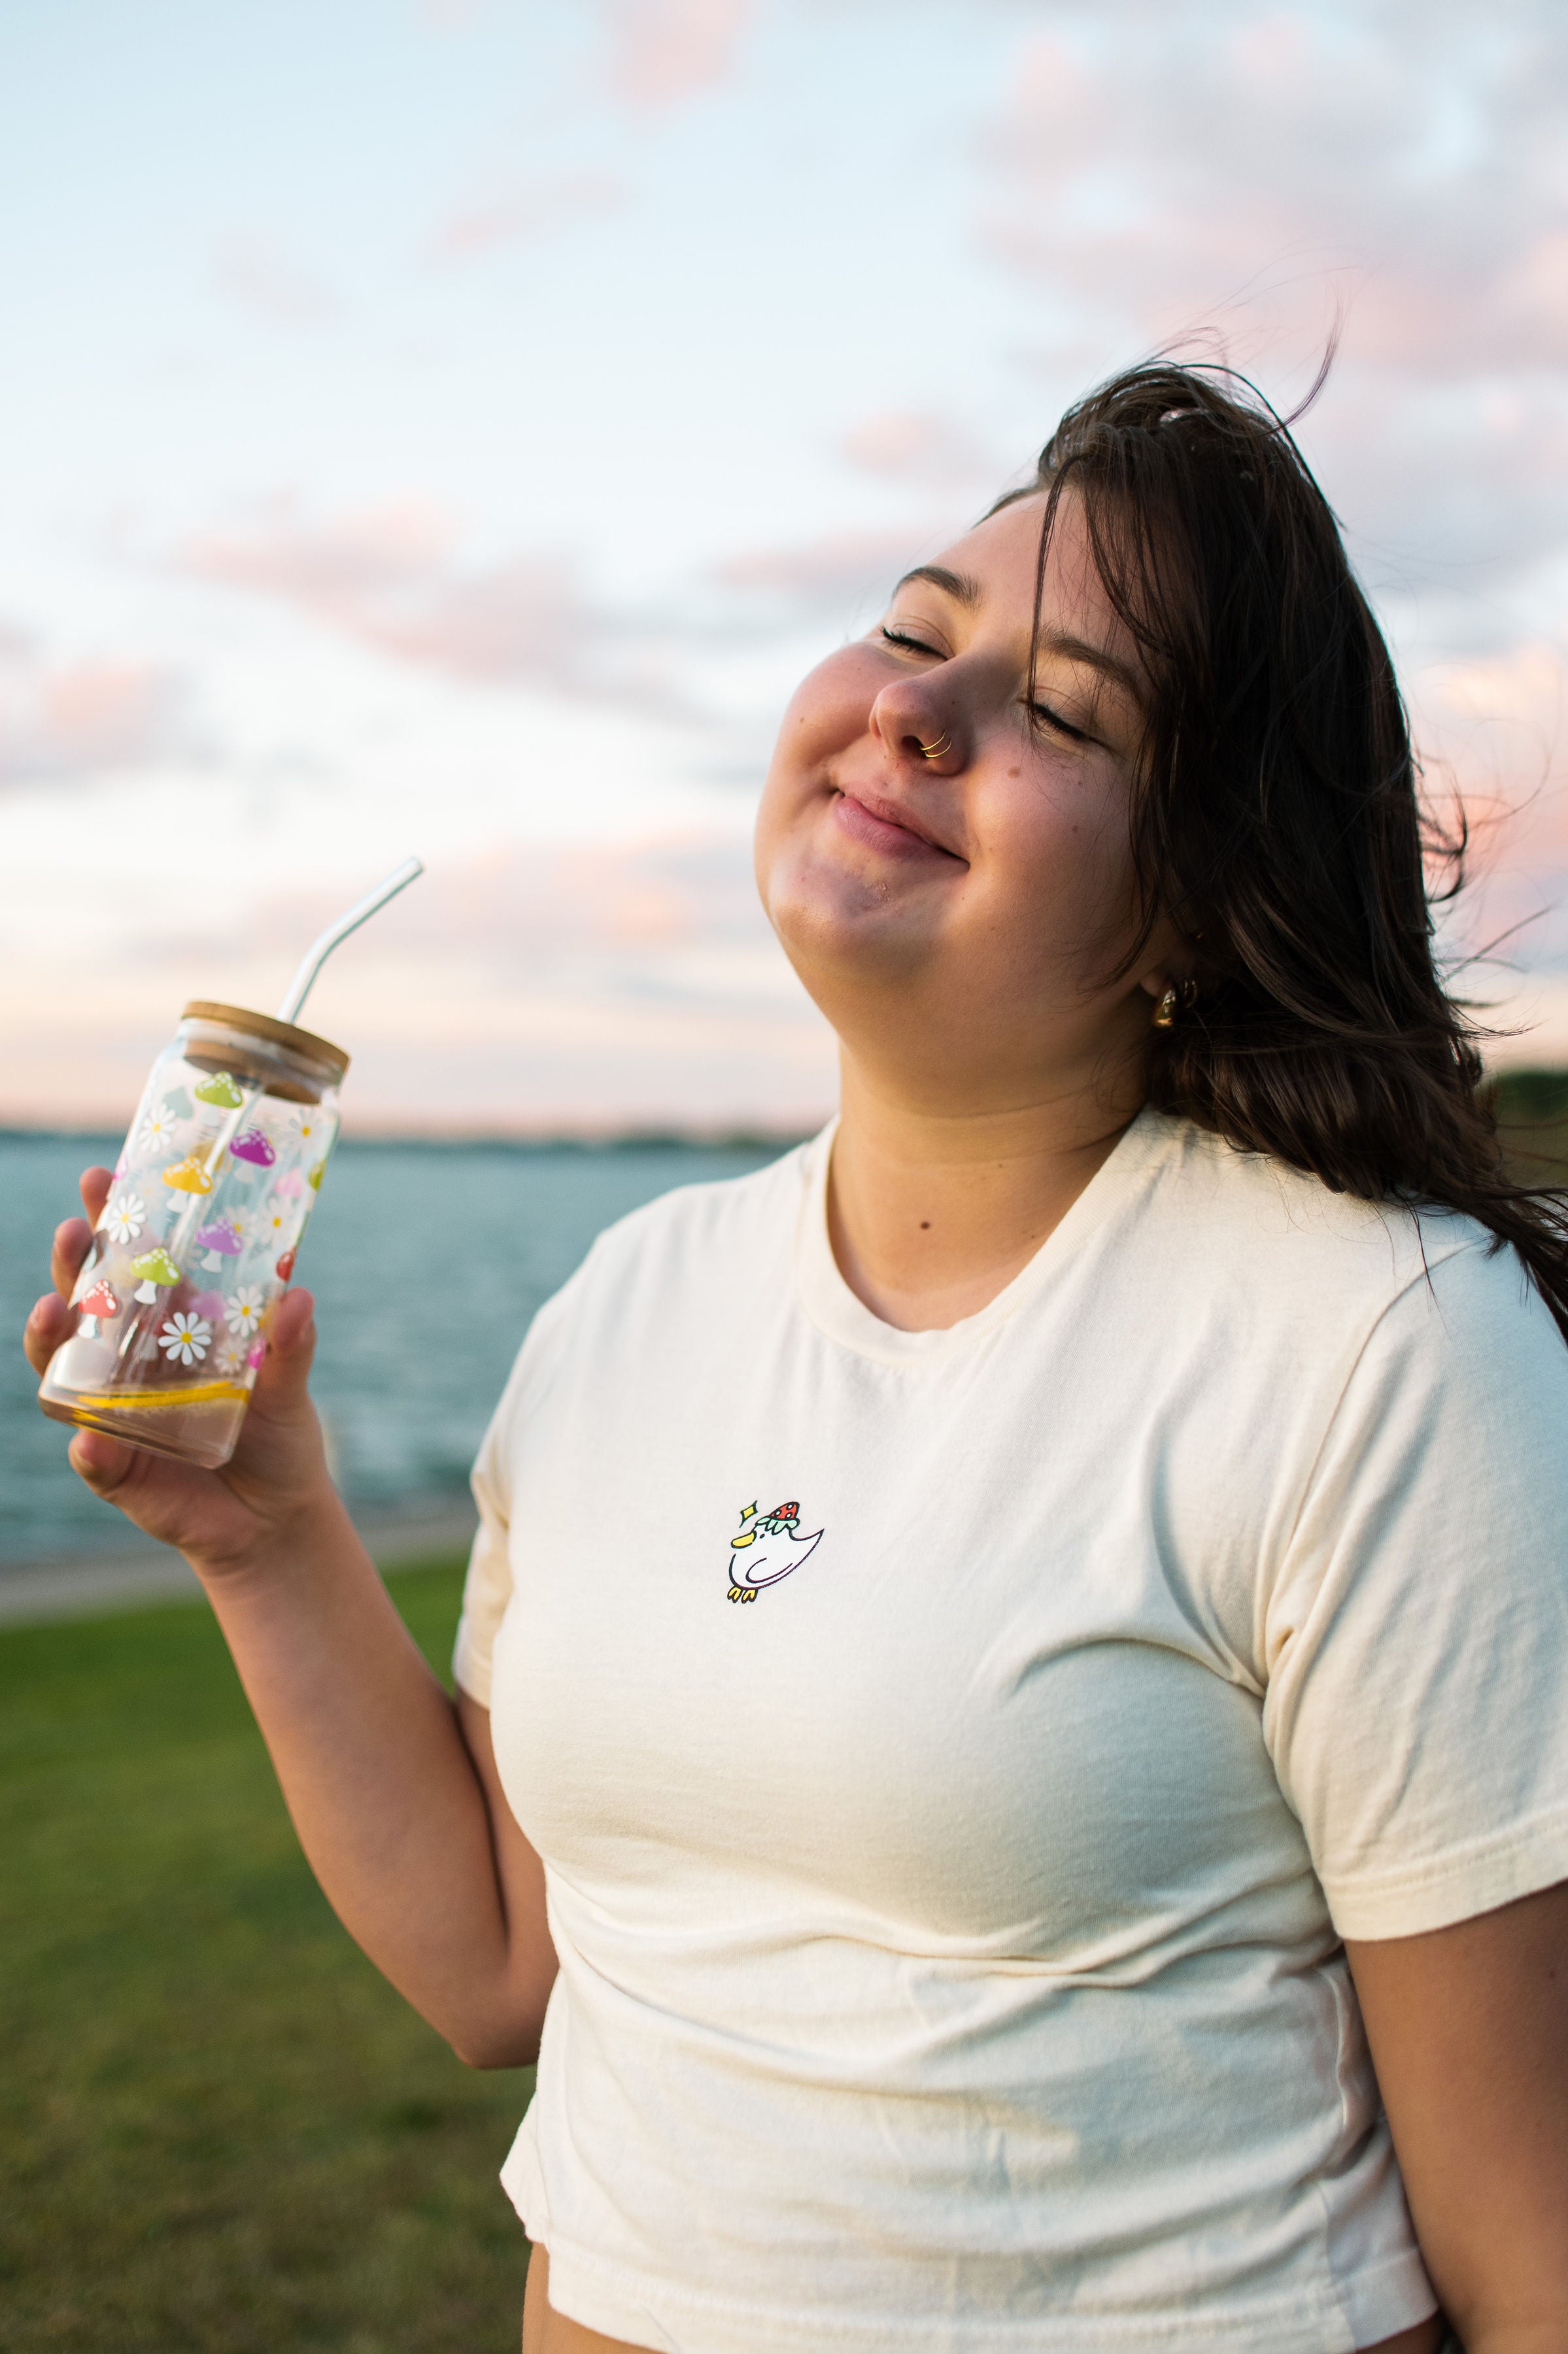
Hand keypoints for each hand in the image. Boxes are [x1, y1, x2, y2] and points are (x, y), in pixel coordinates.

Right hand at [23, 1165, 335, 1575]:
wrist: (273, 1518)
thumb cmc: (278, 1437)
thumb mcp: (289, 1388)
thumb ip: (291, 1347)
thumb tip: (297, 1298)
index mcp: (168, 1327)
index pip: (131, 1266)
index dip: (111, 1224)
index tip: (102, 1178)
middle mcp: (128, 1362)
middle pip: (84, 1303)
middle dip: (72, 1264)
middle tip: (74, 1230)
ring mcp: (111, 1412)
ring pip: (63, 1370)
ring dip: (50, 1338)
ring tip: (53, 1311)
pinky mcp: (114, 1469)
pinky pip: (92, 1456)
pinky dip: (89, 1448)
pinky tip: (90, 1440)